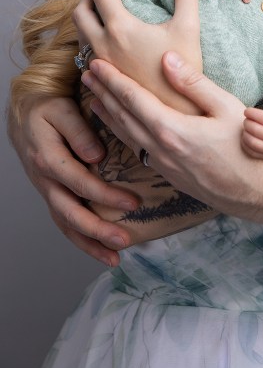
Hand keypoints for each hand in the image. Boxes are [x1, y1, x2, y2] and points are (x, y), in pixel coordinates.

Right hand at [7, 95, 139, 265]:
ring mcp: (47, 190)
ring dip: (89, 244)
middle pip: (70, 213)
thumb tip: (97, 157)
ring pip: (65, 225)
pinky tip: (100, 250)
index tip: (133, 202)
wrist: (24, 113)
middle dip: (98, 230)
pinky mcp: (52, 195)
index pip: (80, 183)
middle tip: (124, 241)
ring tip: (115, 258)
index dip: (106, 195)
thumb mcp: (61, 110)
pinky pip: (64, 222)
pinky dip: (81, 239)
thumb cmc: (47, 108)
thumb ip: (79, 131)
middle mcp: (45, 181)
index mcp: (48, 159)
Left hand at [73, 0, 202, 92]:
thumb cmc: (184, 70)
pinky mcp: (105, 81)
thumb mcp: (188, 27)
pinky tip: (105, 45)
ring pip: (80, 37)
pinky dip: (90, 42)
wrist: (177, 113)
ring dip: (86, 22)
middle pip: (79, 14)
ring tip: (101, 16)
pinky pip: (86, 56)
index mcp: (121, 29)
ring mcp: (102, 66)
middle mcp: (103, 46)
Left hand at [81, 52, 262, 217]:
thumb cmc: (250, 147)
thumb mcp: (226, 107)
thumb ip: (193, 84)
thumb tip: (167, 58)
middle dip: (103, 93)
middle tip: (86, 75)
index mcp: (172, 129)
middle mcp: (161, 150)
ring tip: (94, 98)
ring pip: (127, 136)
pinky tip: (122, 128)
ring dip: (108, 115)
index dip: (112, 80)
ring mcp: (164, 166)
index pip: (132, 99)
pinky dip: (123, 133)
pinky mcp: (171, 175)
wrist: (260, 192)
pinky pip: (138, 149)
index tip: (96, 64)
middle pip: (122, 117)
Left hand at [242, 108, 262, 158]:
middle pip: (255, 129)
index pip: (262, 117)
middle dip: (247, 122)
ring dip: (245, 133)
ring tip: (246, 129)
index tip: (246, 111)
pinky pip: (251, 152)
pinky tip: (246, 138)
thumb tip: (249, 115)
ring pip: (251, 141)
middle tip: (246, 120)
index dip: (251, 113)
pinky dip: (245, 144)